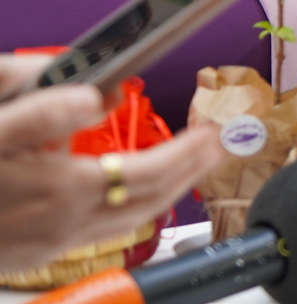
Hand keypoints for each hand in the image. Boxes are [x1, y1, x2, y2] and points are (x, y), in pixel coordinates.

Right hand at [0, 71, 223, 271]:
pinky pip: (96, 231)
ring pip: (126, 220)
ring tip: (190, 158)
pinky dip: (126, 206)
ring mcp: (44, 244)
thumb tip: (94, 94)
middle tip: (217, 143)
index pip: (149, 173)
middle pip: (149, 202)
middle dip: (190, 169)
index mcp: (58, 191)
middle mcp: (59, 224)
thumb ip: (37, 107)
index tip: (212, 130)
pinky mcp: (28, 253)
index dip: (188, 152)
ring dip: (165, 187)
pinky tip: (128, 189)